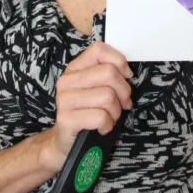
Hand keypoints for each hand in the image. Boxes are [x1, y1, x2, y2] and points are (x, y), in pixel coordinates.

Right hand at [48, 42, 132, 163]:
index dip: (119, 61)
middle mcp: (66, 81)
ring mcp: (64, 100)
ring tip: (109, 117)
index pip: (99, 50)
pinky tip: (102, 127)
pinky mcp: (66, 119)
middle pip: (108, 73)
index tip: (126, 76)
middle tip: (122, 104)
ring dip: (116, 111)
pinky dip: (108, 125)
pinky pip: (101, 116)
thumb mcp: (95, 89)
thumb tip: (128, 73)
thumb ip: (107, 75)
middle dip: (123, 91)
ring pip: (107, 96)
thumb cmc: (87, 113)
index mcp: (74, 68)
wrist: (67, 143)